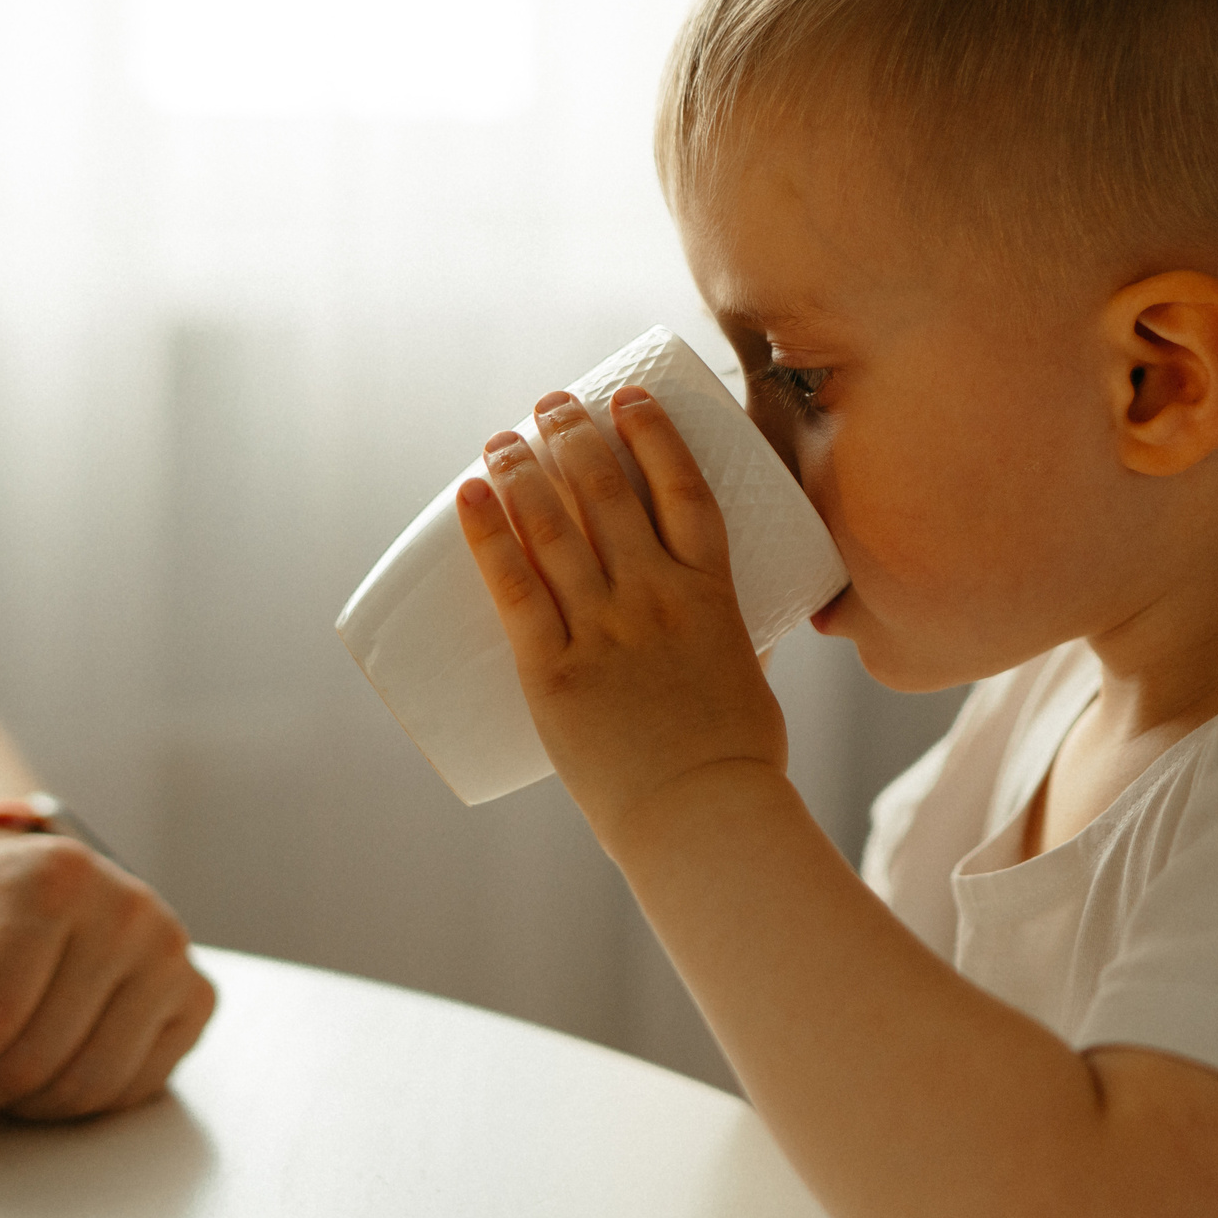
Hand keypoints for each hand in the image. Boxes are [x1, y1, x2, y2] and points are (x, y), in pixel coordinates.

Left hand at [0, 833, 216, 1120]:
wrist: (25, 893)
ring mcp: (171, 954)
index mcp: (48, 876)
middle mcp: (127, 907)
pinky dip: (72, 1102)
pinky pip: (129, 1092)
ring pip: (84, 1086)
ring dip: (16, 1104)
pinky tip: (41, 1064)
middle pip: (34, 1059)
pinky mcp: (195, 998)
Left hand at [457, 386, 788, 843]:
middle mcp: (656, 597)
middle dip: (574, 434)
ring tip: (502, 437)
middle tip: (551, 403)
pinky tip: (469, 495)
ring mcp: (604, 631)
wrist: (702, 820)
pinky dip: (488, 534)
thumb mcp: (748, 678)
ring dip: (523, 469)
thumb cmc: (736, 762)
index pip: (682, 487)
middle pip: (608, 491)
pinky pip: (513, 588)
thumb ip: (733, 643)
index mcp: (712, 595)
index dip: (652, 433)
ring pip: (555, 527)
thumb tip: (727, 628)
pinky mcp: (554, 672)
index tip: (627, 397)